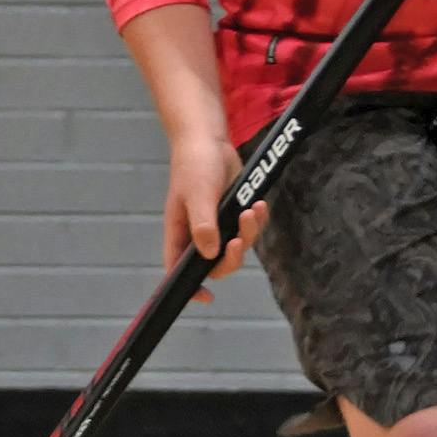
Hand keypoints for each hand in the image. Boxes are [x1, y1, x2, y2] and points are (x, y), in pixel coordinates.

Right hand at [164, 134, 268, 304]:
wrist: (209, 140)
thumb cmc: (195, 165)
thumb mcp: (198, 194)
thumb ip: (203, 225)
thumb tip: (210, 254)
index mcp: (179, 232)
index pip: (177, 269)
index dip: (189, 287)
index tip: (205, 296)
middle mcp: (197, 233)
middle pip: (215, 263)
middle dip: (232, 255)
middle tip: (240, 238)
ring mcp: (216, 225)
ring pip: (236, 246)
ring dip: (249, 232)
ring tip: (252, 209)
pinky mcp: (233, 214)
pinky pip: (248, 229)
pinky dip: (256, 221)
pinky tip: (259, 205)